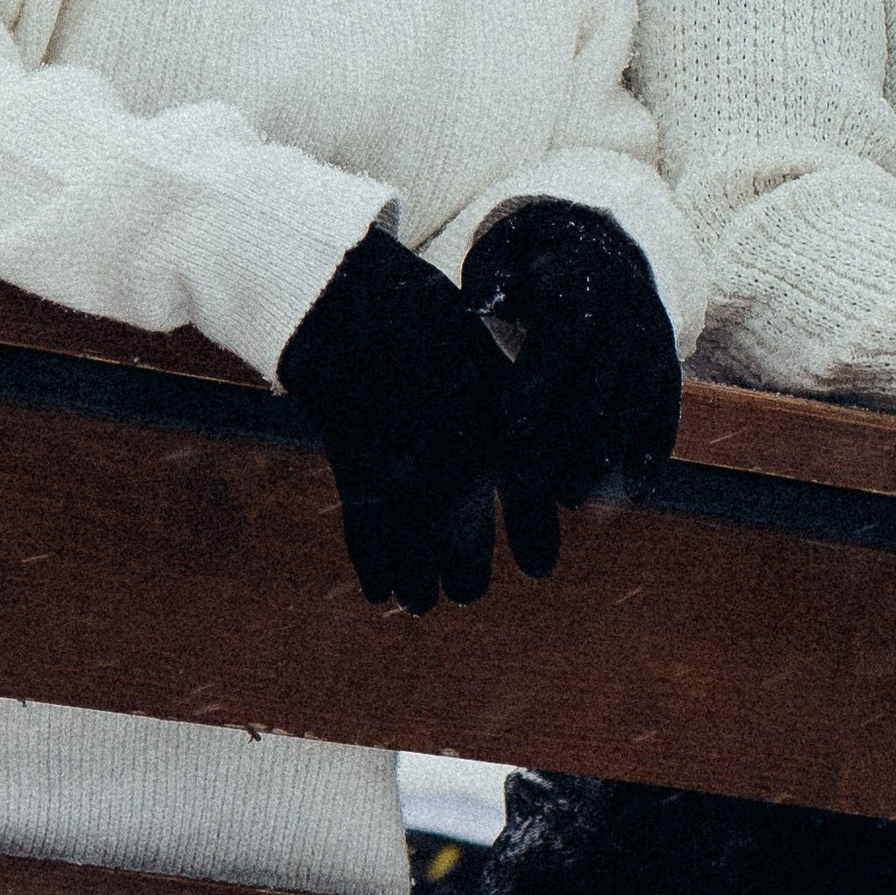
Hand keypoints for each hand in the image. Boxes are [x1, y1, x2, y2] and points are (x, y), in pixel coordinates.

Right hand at [275, 227, 510, 612]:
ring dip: (422, 581)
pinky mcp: (354, 459)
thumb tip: (534, 462)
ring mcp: (404, 451)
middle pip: (470, 532)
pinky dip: (375, 564)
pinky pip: (368, 530)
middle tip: (471, 589)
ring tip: (426, 600)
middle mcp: (458, 437)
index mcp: (498, 408)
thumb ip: (509, 409)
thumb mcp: (481, 355)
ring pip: (418, 545)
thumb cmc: (424, 323)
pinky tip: (380, 590)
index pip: (532, 488)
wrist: (353, 295)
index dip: (537, 533)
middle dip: (470, 571)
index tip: (541, 566)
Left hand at [465, 199, 682, 579]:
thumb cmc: (530, 260)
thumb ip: (492, 278)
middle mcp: (625, 306)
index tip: (511, 427)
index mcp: (580, 275)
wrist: (596, 243)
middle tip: (527, 481)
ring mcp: (652, 335)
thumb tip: (479, 303)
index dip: (540, 379)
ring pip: (634, 400)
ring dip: (604, 452)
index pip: (564, 330)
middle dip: (565, 434)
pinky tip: (637, 489)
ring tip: (568, 496)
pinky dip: (655, 447)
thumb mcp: (503, 252)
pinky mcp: (665, 362)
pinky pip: (667, 407)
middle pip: (600, 377)